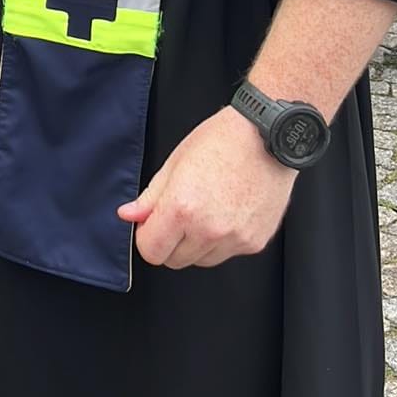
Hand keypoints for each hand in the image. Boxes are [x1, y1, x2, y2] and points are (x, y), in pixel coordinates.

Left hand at [117, 105, 296, 269]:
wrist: (267, 135)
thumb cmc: (223, 140)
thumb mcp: (176, 162)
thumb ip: (150, 197)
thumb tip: (129, 215)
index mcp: (181, 208)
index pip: (150, 251)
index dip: (148, 237)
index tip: (153, 224)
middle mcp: (208, 229)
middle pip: (174, 260)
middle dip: (171, 242)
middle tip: (181, 213)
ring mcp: (234, 239)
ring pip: (202, 260)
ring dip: (197, 244)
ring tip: (208, 209)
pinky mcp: (254, 242)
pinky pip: (227, 253)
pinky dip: (223, 241)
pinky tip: (228, 211)